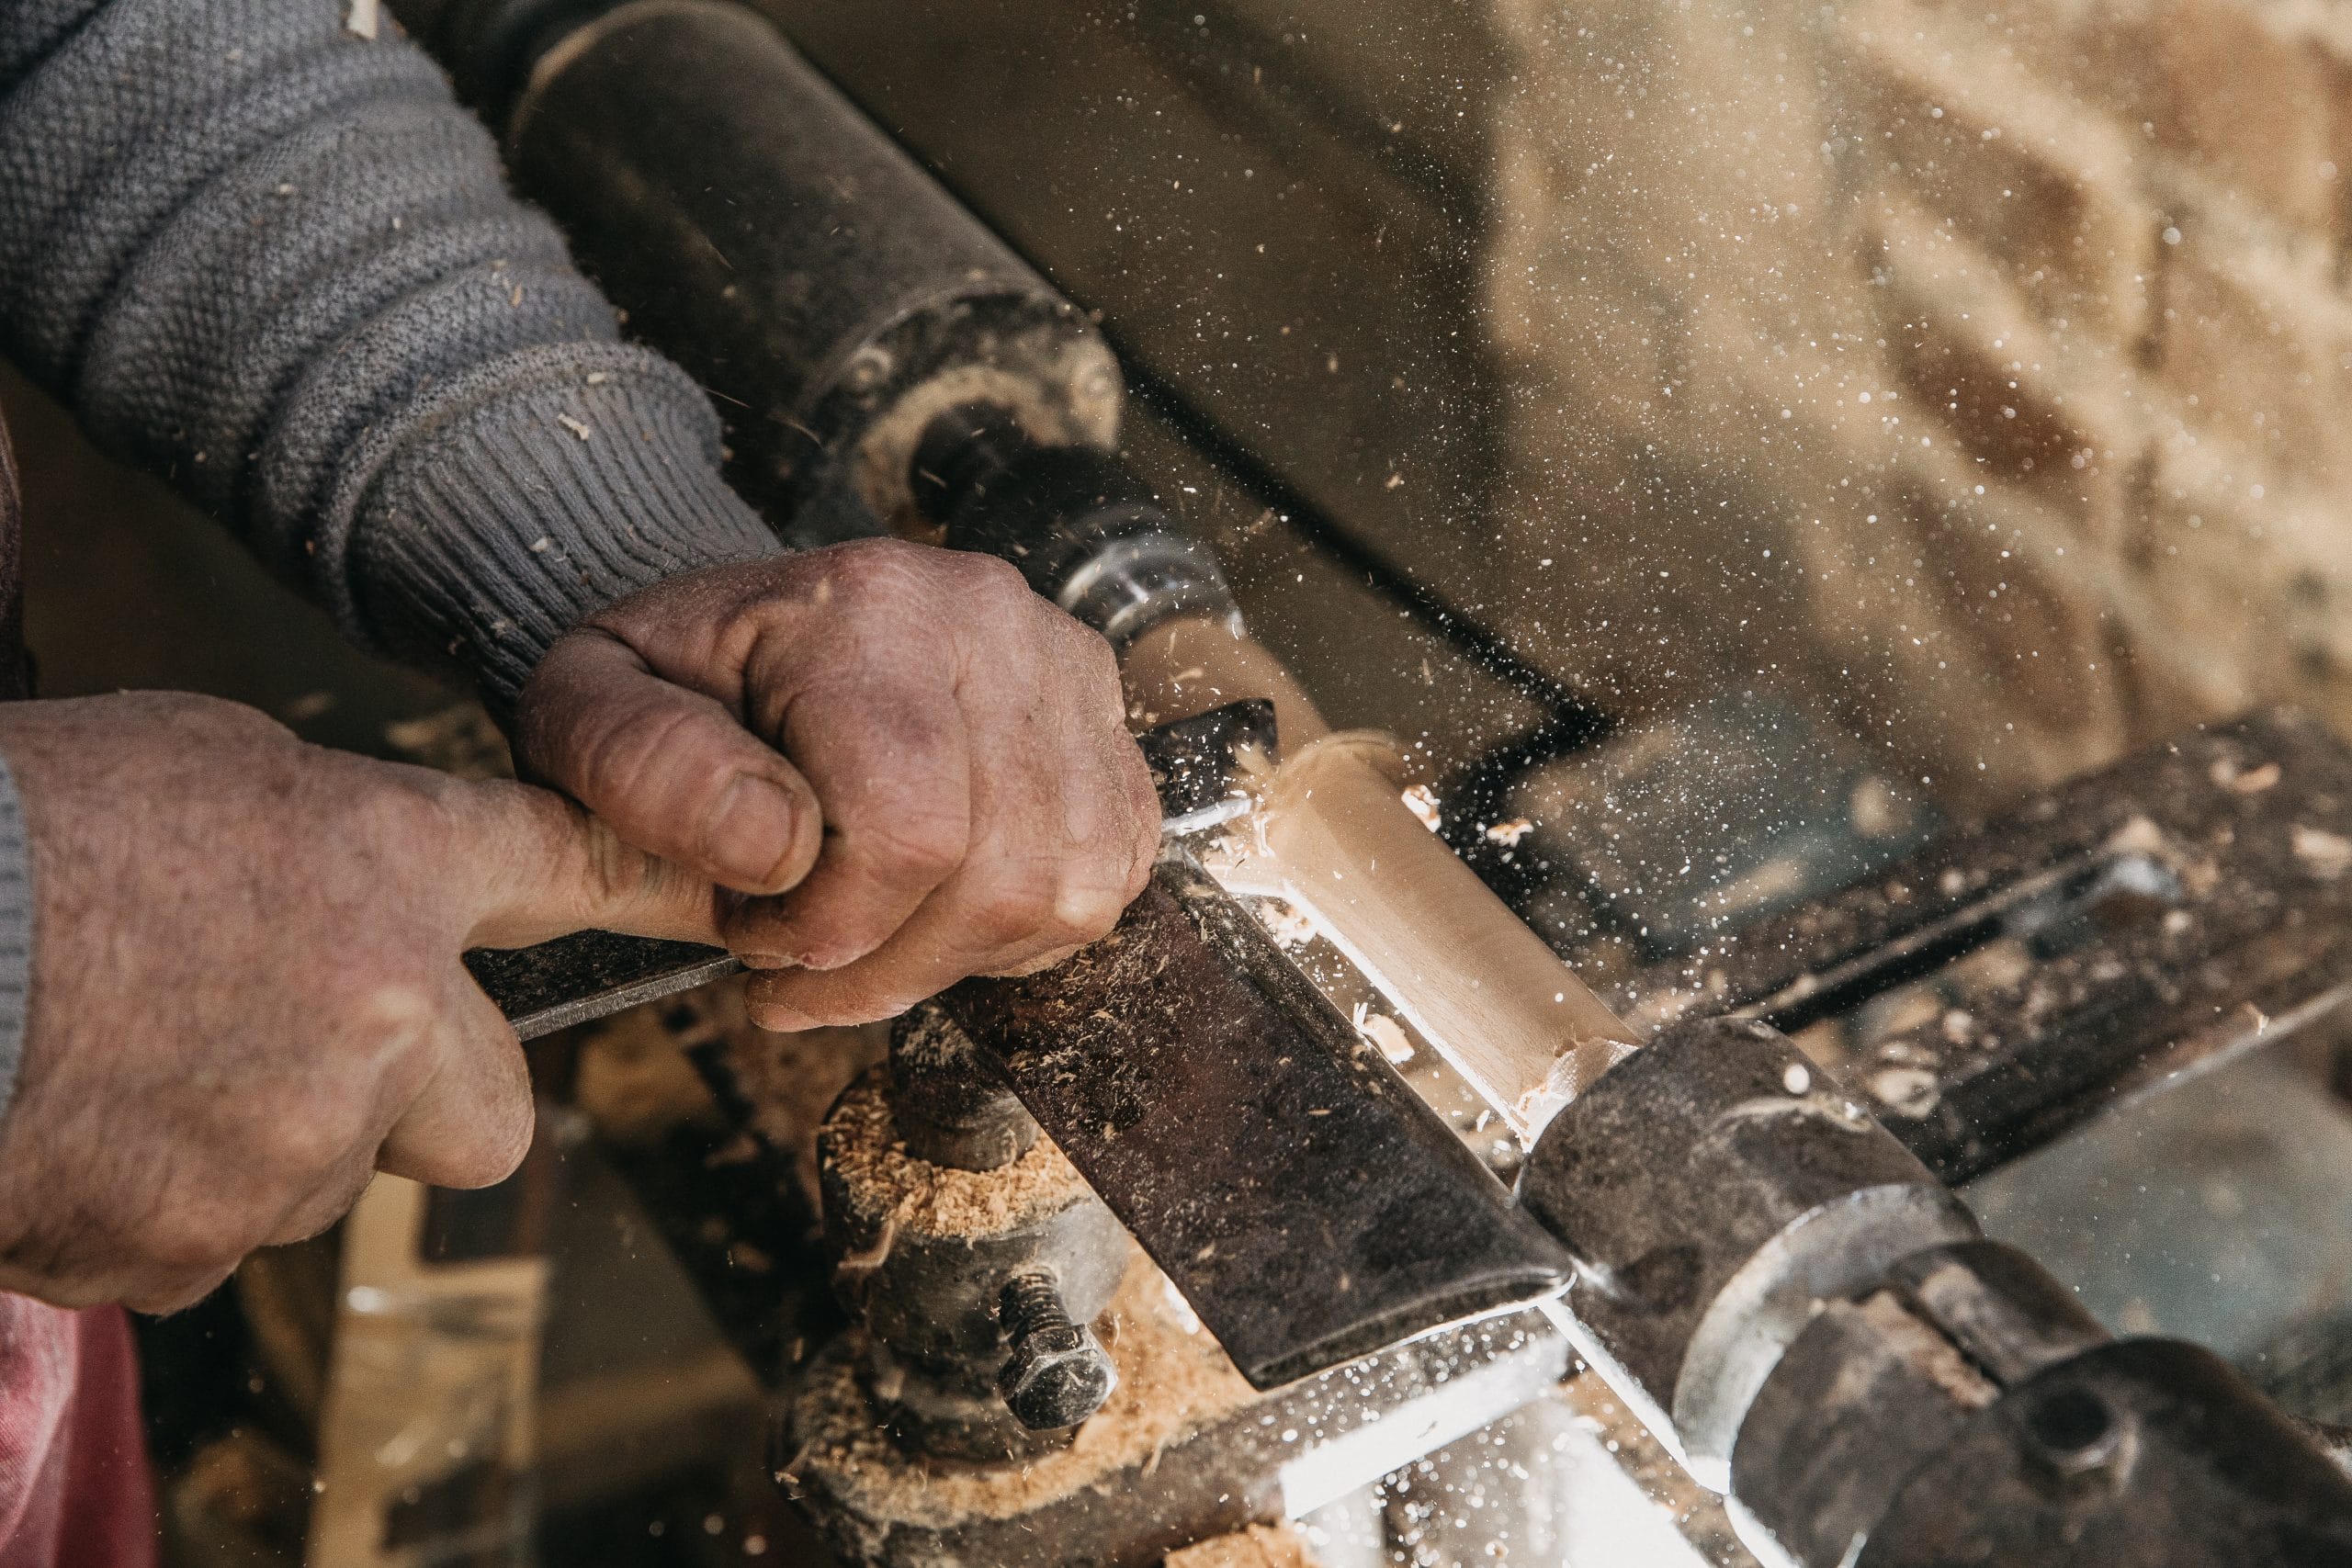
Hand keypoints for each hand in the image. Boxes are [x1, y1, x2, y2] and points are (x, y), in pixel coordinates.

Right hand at [0, 692, 719, 1311]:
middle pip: (494, 1115)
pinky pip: (214, 1234)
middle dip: (433, 1097)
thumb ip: (331, 833)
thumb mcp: (202, 760)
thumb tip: (367, 885)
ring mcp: (295, 1145)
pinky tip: (84, 1117)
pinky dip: (163, 1197)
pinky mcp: (194, 1243)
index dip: (649, 888)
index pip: (569, 869)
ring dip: (267, 1139)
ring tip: (136, 1057)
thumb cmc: (25, 825)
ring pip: (332, 1175)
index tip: (721, 900)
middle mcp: (383, 1017)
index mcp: (387, 866)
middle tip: (320, 1049)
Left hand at [514, 539, 1159, 1031]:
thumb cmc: (669, 684)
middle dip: (888, 964)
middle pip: (999, 875)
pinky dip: (1024, 930)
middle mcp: (995, 620)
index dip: (830, 930)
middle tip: (797, 959)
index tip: (749, 933)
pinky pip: (1109, 876)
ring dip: (957, 959)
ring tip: (865, 939)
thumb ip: (646, 768)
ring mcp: (1069, 669)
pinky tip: (936, 911)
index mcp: (868, 606)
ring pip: (1065, 890)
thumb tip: (777, 847)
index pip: (908, 831)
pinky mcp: (1109, 724)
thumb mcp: (584, 707)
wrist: (745, 634)